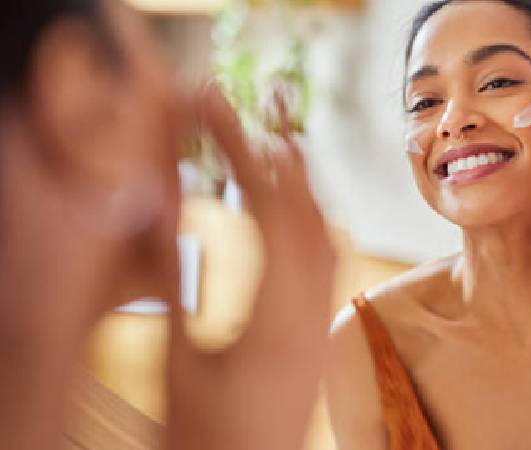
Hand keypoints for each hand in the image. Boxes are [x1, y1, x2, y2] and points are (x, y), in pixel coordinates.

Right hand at [165, 85, 335, 449]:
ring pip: (328, 238)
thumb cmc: (204, 438)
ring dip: (306, 187)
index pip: (266, 210)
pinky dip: (314, 224)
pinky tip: (299, 213)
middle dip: (284, 154)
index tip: (218, 108)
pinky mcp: (318, 338)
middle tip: (264, 105)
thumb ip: (173, 282)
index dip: (241, 150)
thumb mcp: (177, 361)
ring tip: (283, 144)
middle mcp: (313, 318)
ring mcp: (322, 329)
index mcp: (275, 321)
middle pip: (310, 214)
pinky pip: (330, 267)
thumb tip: (160, 207)